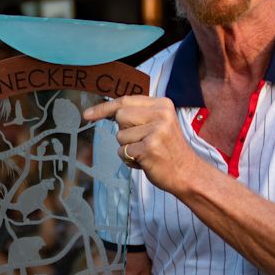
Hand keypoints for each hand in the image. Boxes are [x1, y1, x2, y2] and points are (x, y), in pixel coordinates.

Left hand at [83, 95, 198, 195]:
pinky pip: (123, 152)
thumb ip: (139, 115)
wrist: (188, 173)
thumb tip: (109, 112)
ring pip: (120, 136)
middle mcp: (160, 114)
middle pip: (120, 116)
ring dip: (127, 148)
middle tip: (143, 141)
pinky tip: (146, 161)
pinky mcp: (149, 147)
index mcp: (162, 104)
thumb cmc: (168, 150)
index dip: (104, 108)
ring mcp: (155, 131)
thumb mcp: (159, 124)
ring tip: (146, 153)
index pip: (125, 101)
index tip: (87, 115)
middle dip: (124, 132)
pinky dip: (130, 160)